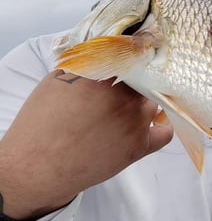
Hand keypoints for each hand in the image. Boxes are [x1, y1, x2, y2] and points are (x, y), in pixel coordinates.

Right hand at [0, 70, 172, 220]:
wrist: (38, 168)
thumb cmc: (41, 125)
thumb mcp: (57, 81)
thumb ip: (86, 64)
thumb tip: (104, 52)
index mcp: (105, 78)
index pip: (133, 56)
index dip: (134, 56)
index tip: (135, 55)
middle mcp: (125, 98)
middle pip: (146, 80)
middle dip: (138, 81)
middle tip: (126, 87)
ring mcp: (135, 122)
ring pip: (154, 102)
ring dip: (145, 102)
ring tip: (127, 108)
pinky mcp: (140, 146)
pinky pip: (164, 132)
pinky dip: (160, 127)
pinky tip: (150, 124)